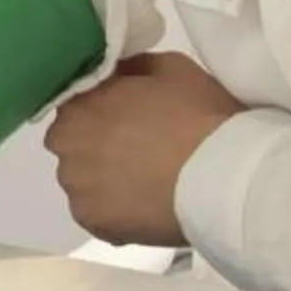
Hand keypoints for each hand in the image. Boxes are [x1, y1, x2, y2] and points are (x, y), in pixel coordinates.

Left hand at [42, 53, 246, 246]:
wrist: (223, 178)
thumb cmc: (198, 116)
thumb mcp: (170, 68)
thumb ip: (131, 67)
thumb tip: (118, 73)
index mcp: (79, 104)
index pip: (78, 103)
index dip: (105, 110)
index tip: (131, 117)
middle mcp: (66, 146)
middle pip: (76, 143)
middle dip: (99, 144)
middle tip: (141, 149)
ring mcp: (78, 189)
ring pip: (85, 181)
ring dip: (106, 180)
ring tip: (148, 182)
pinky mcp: (94, 223)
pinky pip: (99, 214)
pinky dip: (117, 212)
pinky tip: (146, 206)